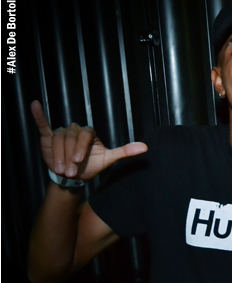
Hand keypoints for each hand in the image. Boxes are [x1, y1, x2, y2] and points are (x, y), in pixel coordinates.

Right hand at [31, 100, 146, 179]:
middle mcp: (75, 130)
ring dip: (58, 156)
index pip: (85, 136)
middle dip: (69, 157)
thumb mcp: (109, 159)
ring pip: (58, 141)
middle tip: (70, 171)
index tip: (78, 162)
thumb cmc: (91, 165)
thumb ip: (125, 152)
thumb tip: (145, 147)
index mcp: (90, 133)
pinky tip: (35, 105)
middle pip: (70, 140)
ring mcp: (62, 132)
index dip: (80, 149)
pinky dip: (39, 116)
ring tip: (61, 169)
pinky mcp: (49, 136)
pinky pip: (43, 124)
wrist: (74, 176)